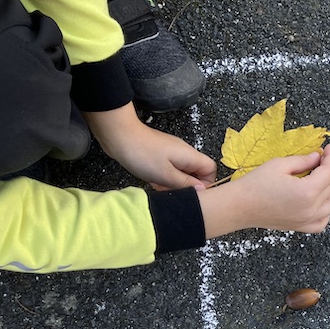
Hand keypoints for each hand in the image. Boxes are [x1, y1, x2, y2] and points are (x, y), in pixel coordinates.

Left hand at [84, 103, 215, 188]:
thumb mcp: (166, 175)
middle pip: (196, 172)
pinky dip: (164, 177)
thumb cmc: (142, 154)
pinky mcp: (161, 153)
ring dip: (173, 182)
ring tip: (158, 185)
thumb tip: (202, 190)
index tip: (193, 192)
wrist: (119, 136)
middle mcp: (184, 152)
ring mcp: (172, 152)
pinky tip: (152, 180)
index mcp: (190, 155)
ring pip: (182, 172)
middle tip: (171, 190)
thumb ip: (186, 184)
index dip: (206, 183)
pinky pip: (170, 169)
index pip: (211, 169)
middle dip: (186, 185)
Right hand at [197, 145, 329, 238]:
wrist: (240, 206)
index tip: (329, 149)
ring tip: (320, 178)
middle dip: (328, 171)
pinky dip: (325, 211)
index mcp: (307, 192)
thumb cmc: (255, 184)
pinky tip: (318, 201)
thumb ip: (303, 161)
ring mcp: (307, 221)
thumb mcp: (279, 165)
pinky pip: (322, 222)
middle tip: (319, 160)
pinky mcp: (301, 227)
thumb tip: (318, 157)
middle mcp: (311, 209)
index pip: (328, 172)